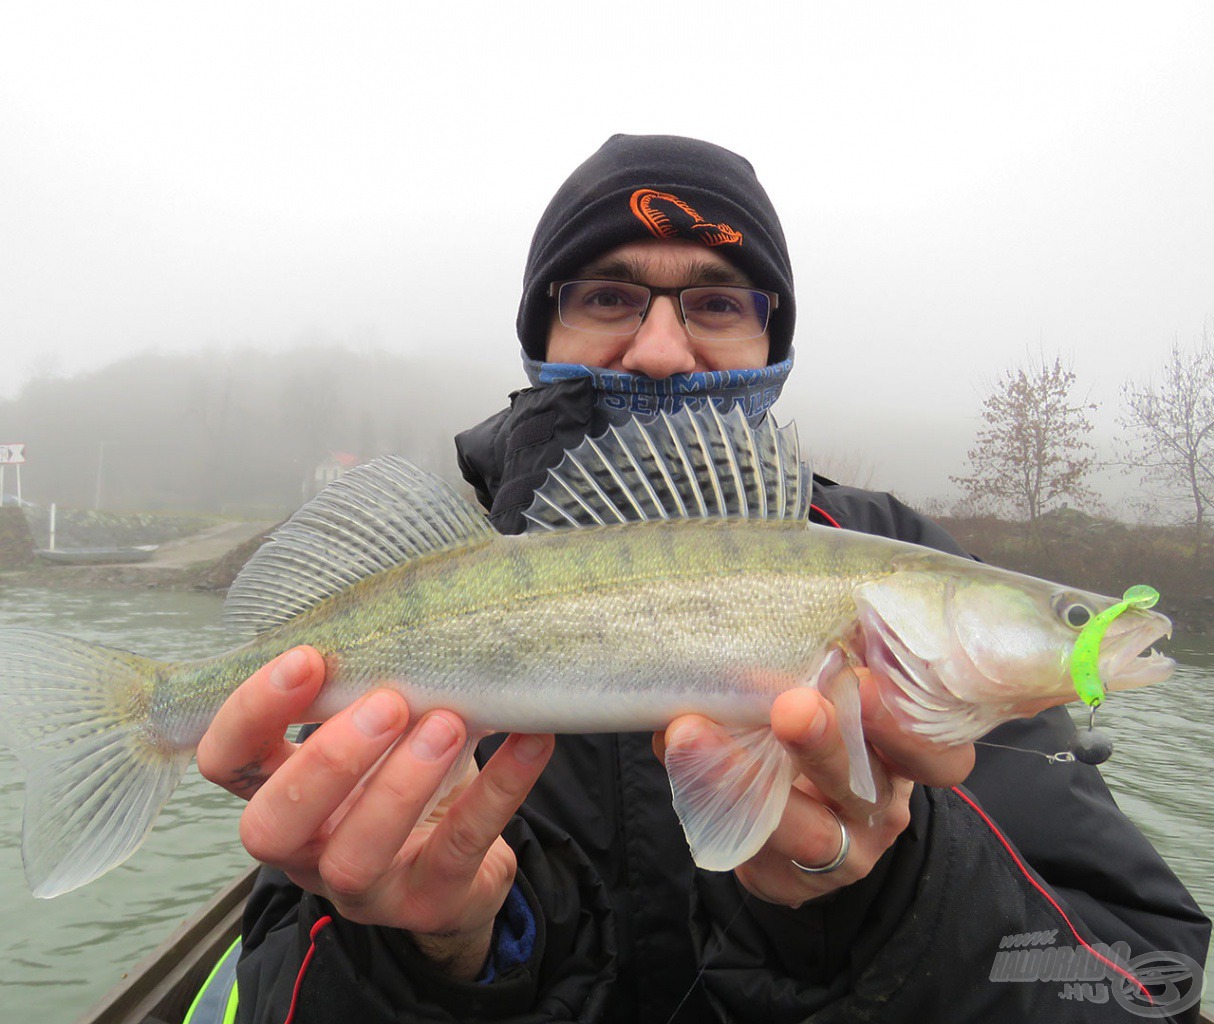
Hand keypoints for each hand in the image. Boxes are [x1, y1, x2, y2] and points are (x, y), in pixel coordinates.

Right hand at [196, 646, 554, 978]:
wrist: (461, 868)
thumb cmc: (403, 779)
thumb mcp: (376, 735)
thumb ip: (367, 688)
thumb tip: (408, 603)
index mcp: (281, 794)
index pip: (226, 762)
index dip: (250, 714)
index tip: (309, 658)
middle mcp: (307, 849)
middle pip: (271, 825)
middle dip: (326, 761)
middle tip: (388, 702)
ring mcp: (365, 889)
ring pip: (355, 857)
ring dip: (401, 784)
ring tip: (449, 723)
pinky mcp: (432, 901)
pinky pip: (461, 848)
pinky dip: (500, 789)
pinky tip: (532, 740)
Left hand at [657, 669, 973, 906]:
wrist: (804, 820)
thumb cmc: (831, 728)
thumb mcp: (845, 692)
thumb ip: (831, 656)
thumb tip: (787, 610)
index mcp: (908, 755)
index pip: (935, 753)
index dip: (904, 726)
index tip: (864, 683)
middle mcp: (882, 806)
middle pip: (861, 786)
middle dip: (823, 745)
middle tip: (790, 707)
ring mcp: (841, 852)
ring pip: (801, 828)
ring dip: (739, 777)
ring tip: (689, 731)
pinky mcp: (789, 880)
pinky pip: (746, 845)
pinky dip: (706, 797)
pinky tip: (675, 755)